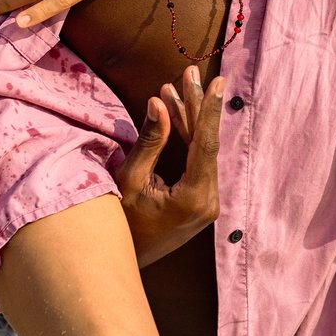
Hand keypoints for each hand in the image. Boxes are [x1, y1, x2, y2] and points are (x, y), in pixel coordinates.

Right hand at [119, 67, 222, 265]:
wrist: (124, 262)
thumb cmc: (120, 224)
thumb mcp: (130, 180)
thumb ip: (148, 142)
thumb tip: (158, 103)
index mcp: (195, 197)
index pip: (206, 144)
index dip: (208, 109)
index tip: (215, 81)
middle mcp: (208, 200)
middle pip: (206, 143)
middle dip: (196, 106)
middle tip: (190, 72)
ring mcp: (207, 203)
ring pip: (202, 150)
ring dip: (188, 119)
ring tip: (176, 86)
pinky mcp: (200, 202)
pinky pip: (197, 162)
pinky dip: (186, 138)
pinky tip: (173, 113)